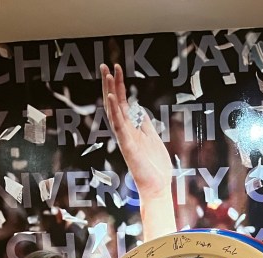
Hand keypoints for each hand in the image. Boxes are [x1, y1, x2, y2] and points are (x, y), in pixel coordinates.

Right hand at [100, 63, 175, 238]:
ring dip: (111, 91)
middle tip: (105, 65)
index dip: (120, 86)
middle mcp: (126, 132)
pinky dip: (116, 111)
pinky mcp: (128, 146)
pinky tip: (113, 97)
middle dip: (111, 84)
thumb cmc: (155, 168)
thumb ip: (145, 125)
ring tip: (107, 73)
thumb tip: (141, 111)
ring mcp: (125, 138)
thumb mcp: (153, 140)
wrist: (157, 187)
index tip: (116, 69)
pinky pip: (120, 126)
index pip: (123, 103)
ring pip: (115, 110)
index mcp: (132, 129)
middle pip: (115, 103)